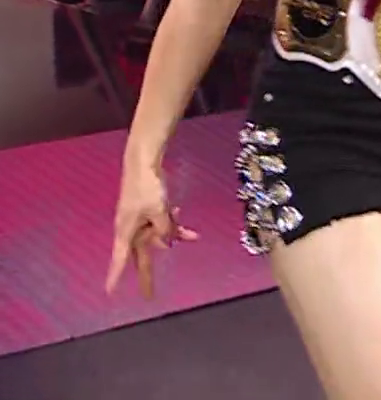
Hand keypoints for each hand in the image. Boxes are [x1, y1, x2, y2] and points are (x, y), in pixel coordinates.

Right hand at [106, 162, 197, 298]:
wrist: (143, 163)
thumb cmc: (146, 188)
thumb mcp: (158, 211)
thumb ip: (165, 229)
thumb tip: (168, 243)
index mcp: (126, 232)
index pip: (120, 259)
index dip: (115, 276)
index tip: (110, 292)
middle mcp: (131, 229)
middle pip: (141, 255)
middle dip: (147, 274)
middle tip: (150, 295)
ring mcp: (140, 219)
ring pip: (157, 236)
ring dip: (172, 235)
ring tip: (191, 235)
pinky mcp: (149, 210)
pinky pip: (161, 223)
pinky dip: (172, 221)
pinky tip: (180, 213)